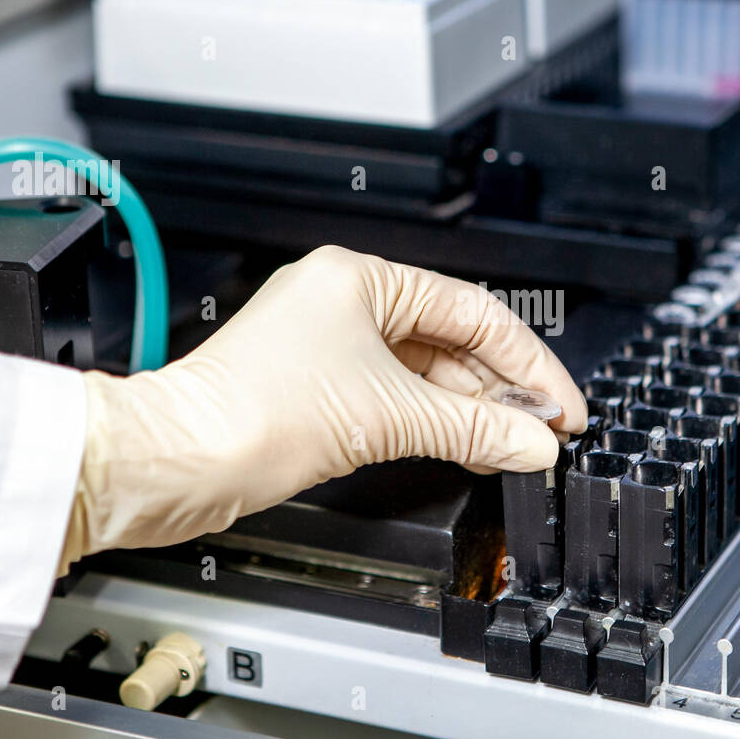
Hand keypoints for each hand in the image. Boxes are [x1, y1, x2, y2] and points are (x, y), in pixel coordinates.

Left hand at [59, 246, 585, 573]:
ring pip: (426, 372)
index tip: (561, 404)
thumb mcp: (388, 415)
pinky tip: (468, 444)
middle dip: (503, 388)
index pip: (474, 311)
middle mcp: (344, 301)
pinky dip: (436, 421)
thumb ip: (475, 428)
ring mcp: (330, 344)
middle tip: (546, 428)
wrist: (178, 460)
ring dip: (472, 410)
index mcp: (360, 278)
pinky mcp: (319, 386)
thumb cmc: (250, 413)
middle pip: (452, 340)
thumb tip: (531, 441)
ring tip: (516, 443)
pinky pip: (397, 396)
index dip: (528, 362)